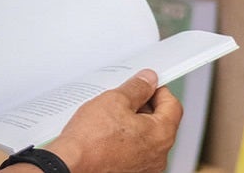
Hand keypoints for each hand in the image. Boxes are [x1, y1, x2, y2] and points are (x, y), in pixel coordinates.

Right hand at [40, 69, 182, 172]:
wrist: (71, 166)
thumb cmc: (90, 140)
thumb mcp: (116, 100)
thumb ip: (137, 88)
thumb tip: (149, 80)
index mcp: (161, 134)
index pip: (172, 104)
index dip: (158, 90)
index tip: (146, 84)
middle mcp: (159, 155)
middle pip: (161, 121)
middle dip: (145, 106)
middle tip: (125, 97)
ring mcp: (145, 167)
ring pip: (147, 137)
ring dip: (134, 123)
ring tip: (112, 115)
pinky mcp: (131, 172)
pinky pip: (136, 150)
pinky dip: (127, 139)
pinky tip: (108, 132)